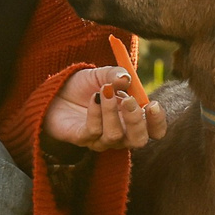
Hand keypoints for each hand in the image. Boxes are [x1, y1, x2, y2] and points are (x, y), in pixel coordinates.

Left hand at [43, 64, 166, 152]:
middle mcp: (121, 133)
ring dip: (111, 111)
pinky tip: (93, 97)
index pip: (154, 130)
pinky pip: (93, 131)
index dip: (157, 122)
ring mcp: (101, 139)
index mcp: (133, 118)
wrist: (56, 92)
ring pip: (114, 136)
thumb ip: (116, 74)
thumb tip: (126, 78)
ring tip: (104, 90)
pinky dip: (95, 113)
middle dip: (136, 122)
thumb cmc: (85, 86)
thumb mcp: (102, 74)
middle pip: (138, 140)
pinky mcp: (82, 139)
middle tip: (129, 101)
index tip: (153, 104)